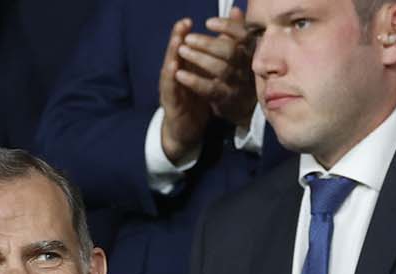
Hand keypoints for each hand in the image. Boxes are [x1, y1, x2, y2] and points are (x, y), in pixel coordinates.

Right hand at [159, 18, 212, 165]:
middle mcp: (174, 76)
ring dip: (172, 55)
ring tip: (176, 42)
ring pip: (171, 69)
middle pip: (174, 54)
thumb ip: (211, 58)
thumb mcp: (203, 78)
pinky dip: (172, 79)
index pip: (182, 46)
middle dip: (177, 38)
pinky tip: (175, 69)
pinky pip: (172, 90)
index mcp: (182, 68)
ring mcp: (171, 90)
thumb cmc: (195, 101)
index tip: (189, 19)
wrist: (185, 131)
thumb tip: (223, 39)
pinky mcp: (171, 105)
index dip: (184, 33)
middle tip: (183, 24)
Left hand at [176, 9, 256, 132]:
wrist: (241, 106)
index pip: (243, 35)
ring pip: (220, 69)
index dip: (227, 27)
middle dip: (207, 43)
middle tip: (188, 39)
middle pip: (230, 51)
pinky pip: (210, 89)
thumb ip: (236, 30)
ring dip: (199, 58)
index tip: (208, 22)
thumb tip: (236, 9)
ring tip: (181, 50)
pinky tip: (180, 74)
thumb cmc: (236, 71)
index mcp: (248, 51)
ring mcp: (235, 83)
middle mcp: (244, 66)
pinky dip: (194, 81)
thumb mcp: (238, 50)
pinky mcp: (224, 99)